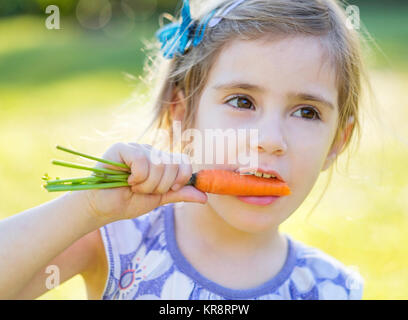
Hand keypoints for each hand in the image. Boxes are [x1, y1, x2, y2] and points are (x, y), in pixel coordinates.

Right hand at [80, 142, 206, 221]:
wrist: (103, 208)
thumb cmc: (128, 202)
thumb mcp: (159, 199)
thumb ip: (180, 194)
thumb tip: (205, 197)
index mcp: (161, 161)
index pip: (184, 162)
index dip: (181, 179)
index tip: (169, 190)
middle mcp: (151, 152)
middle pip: (173, 164)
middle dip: (160, 186)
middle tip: (144, 190)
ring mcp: (137, 148)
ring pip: (159, 164)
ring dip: (147, 184)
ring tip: (133, 186)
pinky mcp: (122, 148)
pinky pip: (142, 161)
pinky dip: (137, 177)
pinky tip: (126, 180)